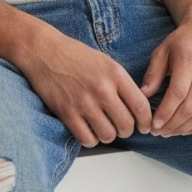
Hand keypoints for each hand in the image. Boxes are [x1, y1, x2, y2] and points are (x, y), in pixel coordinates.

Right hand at [20, 30, 152, 147]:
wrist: (45, 52)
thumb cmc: (75, 55)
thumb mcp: (105, 61)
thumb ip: (122, 82)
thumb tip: (137, 106)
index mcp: (115, 74)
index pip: (140, 106)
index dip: (146, 121)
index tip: (146, 126)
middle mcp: (102, 89)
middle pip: (126, 125)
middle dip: (127, 129)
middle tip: (122, 126)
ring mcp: (84, 103)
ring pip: (108, 135)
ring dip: (109, 135)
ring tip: (105, 127)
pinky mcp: (67, 113)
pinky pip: (87, 139)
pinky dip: (91, 139)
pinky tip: (90, 130)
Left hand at [140, 21, 191, 136]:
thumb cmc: (182, 41)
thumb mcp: (162, 51)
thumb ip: (152, 74)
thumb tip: (142, 96)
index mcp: (189, 60)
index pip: (178, 93)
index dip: (165, 112)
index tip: (153, 124)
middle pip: (190, 108)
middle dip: (171, 125)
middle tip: (157, 131)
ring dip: (183, 129)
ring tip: (168, 132)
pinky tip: (184, 129)